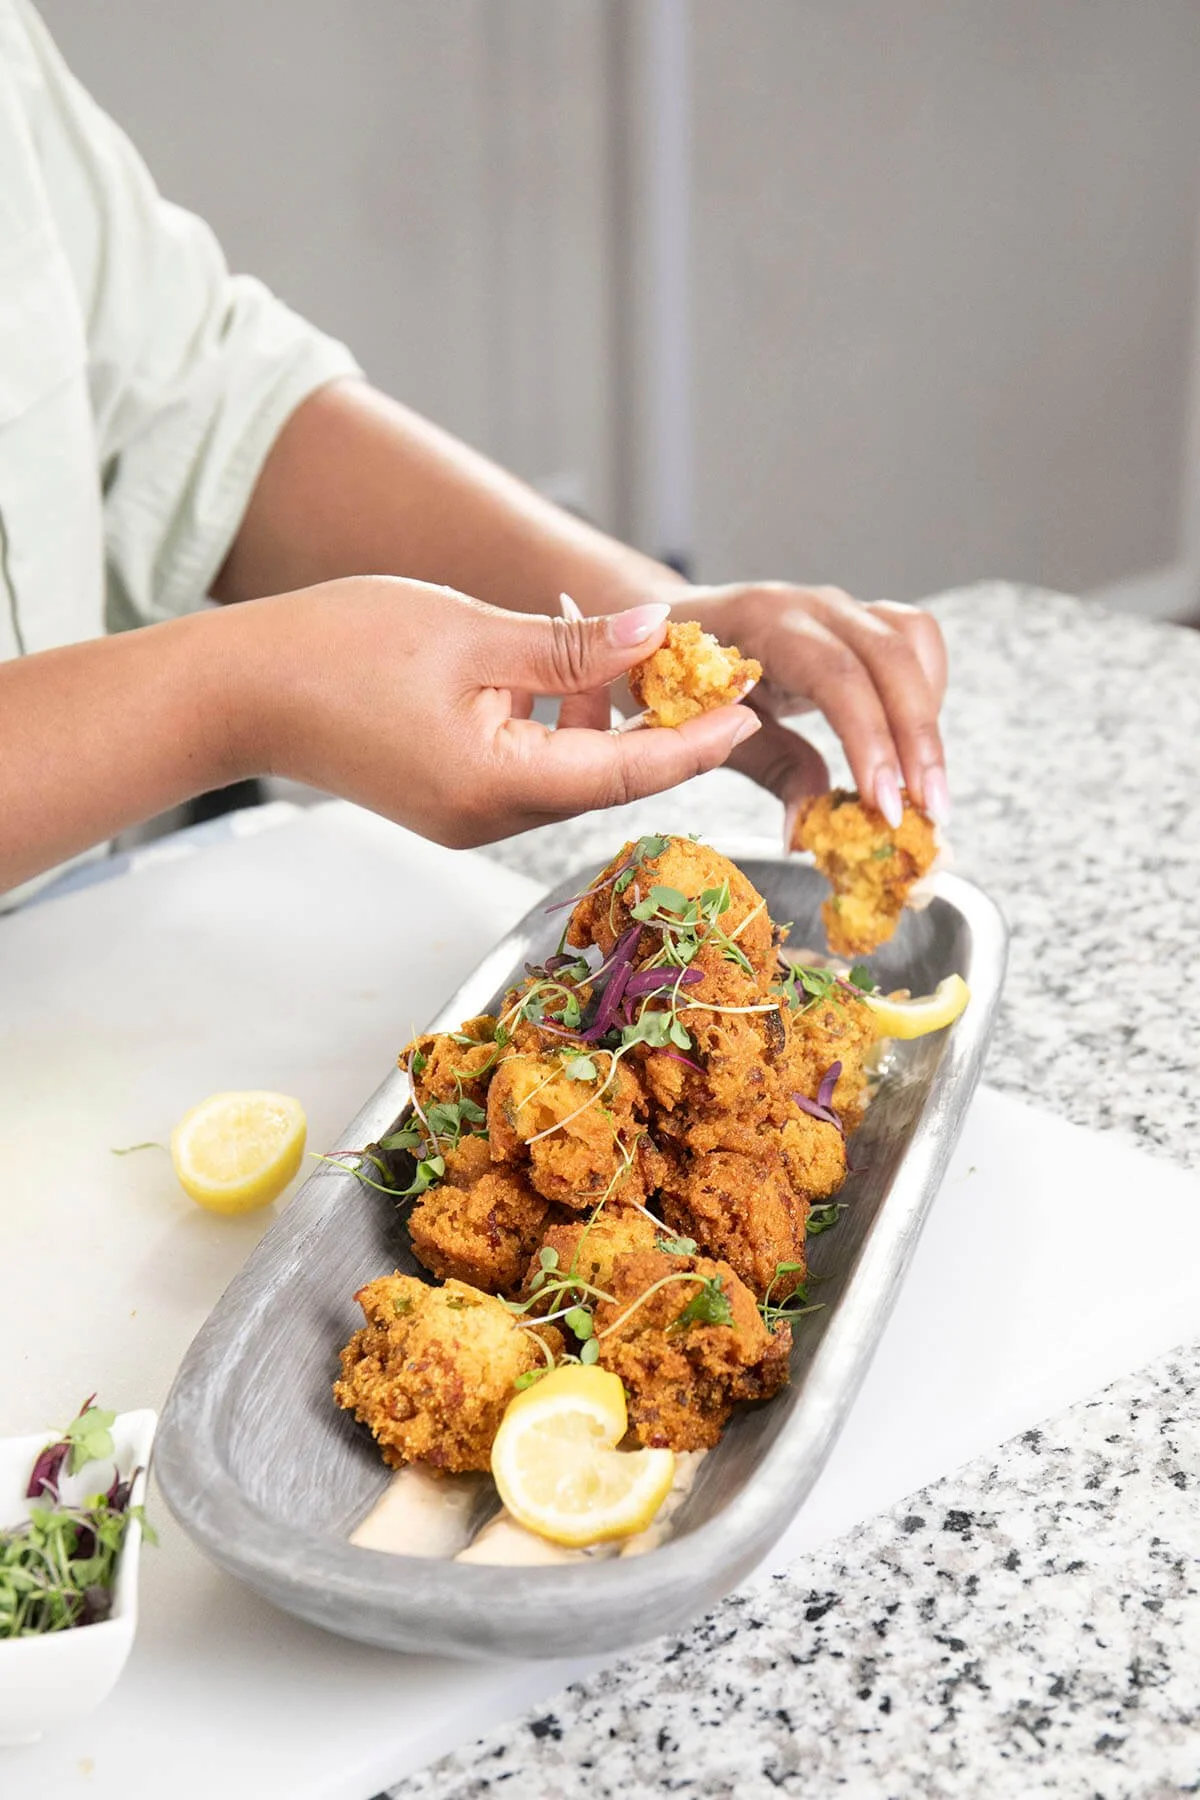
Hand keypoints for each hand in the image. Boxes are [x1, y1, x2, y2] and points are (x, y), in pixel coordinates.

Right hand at [227, 578, 761, 847]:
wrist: (239, 691)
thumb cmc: (336, 653)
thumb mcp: (470, 635)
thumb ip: (570, 644)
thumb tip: (656, 632)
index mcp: (500, 786)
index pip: (629, 772)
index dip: (698, 740)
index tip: (749, 705)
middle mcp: (491, 817)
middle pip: (606, 775)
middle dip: (657, 719)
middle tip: (698, 658)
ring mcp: (469, 813)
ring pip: (569, 766)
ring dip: (599, 706)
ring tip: (603, 630)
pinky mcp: (451, 796)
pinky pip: (530, 762)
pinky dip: (554, 715)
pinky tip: (549, 657)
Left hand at [652, 582, 948, 832]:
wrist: (669, 620)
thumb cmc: (675, 675)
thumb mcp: (706, 725)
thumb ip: (763, 766)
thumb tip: (805, 833)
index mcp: (760, 621)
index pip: (835, 675)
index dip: (868, 741)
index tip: (883, 807)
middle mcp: (809, 604)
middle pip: (890, 657)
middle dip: (917, 740)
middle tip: (929, 812)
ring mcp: (840, 608)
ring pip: (914, 642)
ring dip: (930, 718)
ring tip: (928, 789)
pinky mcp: (860, 621)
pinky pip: (914, 644)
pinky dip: (926, 696)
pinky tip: (914, 749)